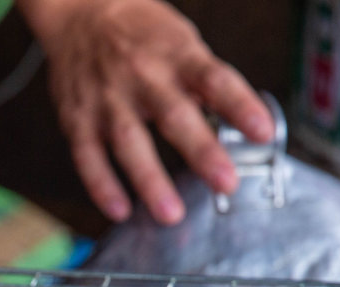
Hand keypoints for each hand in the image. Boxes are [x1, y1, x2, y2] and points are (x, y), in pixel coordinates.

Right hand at [17, 0, 273, 224]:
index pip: (215, 80)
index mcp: (176, 55)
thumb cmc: (140, 33)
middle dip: (201, 152)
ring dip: (149, 181)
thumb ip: (204, 83)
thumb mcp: (181, 42)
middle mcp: (142, 76)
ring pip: (129, 142)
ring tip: (171, 213)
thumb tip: (235, 122)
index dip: (240, 106)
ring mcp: (107, 99)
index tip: (262, 133)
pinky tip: (120, 210)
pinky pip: (88, 156)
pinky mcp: (77, 118)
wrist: (80, 12)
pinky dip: (102, 186)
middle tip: (226, 183)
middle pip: (174, 115)